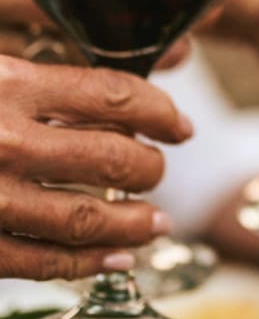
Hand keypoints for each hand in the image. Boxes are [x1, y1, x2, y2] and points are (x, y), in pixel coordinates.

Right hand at [0, 56, 192, 279]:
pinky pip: (41, 263)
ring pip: (82, 219)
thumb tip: (179, 53)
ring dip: (132, 224)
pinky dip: (87, 264)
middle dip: (148, 168)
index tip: (180, 127)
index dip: (160, 112)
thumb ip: (68, 56)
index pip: (112, 95)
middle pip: (107, 158)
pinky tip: (115, 259)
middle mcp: (3, 140)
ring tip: (157, 224)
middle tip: (157, 171)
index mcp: (11, 83)